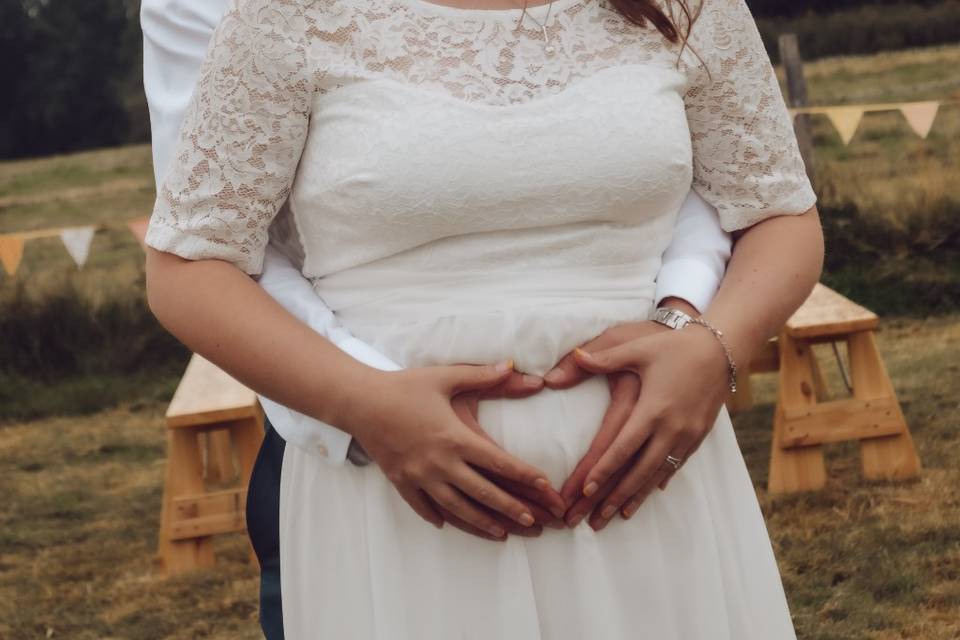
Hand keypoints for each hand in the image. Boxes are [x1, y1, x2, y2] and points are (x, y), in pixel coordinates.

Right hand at [349, 361, 565, 539]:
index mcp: (454, 437)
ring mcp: (419, 476)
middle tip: (533, 521)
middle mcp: (440, 462)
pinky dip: (437, 517)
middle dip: (511, 508)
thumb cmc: (404, 386)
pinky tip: (448, 525)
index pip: (498, 461)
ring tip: (502, 533)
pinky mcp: (400, 481)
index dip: (524, 474)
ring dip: (481, 522)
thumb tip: (512, 365)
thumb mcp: (445, 377)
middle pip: (482, 492)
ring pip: (456, 507)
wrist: (360, 401)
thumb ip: (481, 376)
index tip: (544, 485)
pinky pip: (422, 507)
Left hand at [570, 324, 730, 529]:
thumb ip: (604, 358)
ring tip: (618, 515)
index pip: (623, 447)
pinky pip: (677, 465)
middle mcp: (671, 427)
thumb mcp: (637, 348)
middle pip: (640, 471)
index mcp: (652, 408)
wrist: (722, 348)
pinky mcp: (699, 435)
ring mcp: (687, 434)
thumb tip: (573, 356)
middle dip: (615, 496)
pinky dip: (659, 482)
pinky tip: (648, 494)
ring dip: (637, 496)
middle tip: (595, 519)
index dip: (604, 470)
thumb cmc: (675, 346)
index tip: (585, 490)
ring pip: (659, 474)